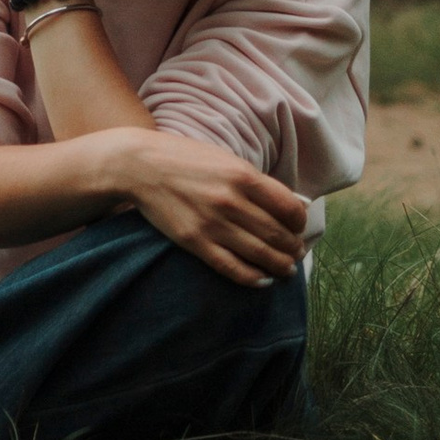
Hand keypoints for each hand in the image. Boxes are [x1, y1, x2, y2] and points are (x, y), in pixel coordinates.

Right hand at [113, 126, 308, 286]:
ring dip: (281, 266)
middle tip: (297, 253)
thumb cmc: (185, 159)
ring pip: (261, 255)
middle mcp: (232, 201)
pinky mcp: (196, 242)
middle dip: (294, 248)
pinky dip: (254, 278)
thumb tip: (286, 205)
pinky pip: (233, 268)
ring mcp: (213, 224)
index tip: (298, 227)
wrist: (140, 165)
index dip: (300, 222)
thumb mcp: (225, 159)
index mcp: (243, 175)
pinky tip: (263, 279)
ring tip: (286, 270)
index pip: (289, 208)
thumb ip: (254, 181)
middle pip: (278, 234)